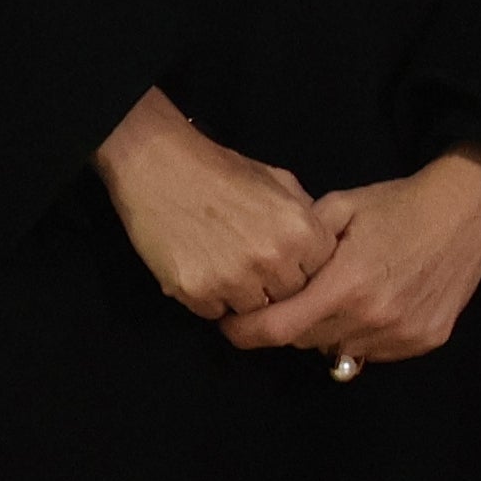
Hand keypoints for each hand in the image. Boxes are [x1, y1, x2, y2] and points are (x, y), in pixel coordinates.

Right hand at [93, 89, 329, 324]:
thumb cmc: (220, 170)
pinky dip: (209, 298)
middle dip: (274, 284)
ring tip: (226, 265)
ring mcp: (234, 279)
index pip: (319, 273)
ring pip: (253, 311)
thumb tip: (322, 243)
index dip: (301, 267)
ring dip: (242, 296)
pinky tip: (201, 268)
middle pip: (289, 298)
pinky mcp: (197, 292)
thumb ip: (306, 213)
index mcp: (300, 230)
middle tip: (252, 263)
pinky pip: (215, 313)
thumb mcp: (278, 180)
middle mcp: (272, 259)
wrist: (158, 167)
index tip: (285, 257)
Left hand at [247, 145, 480, 370]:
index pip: (277, 329)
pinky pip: (372, 351)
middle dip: (285, 325)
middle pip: (303, 342)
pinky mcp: (423, 341)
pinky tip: (370, 305)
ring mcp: (400, 335)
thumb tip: (268, 270)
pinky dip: (360, 335)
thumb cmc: (398, 205)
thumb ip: (300, 241)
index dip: (245, 332)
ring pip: (337, 349)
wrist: (465, 214)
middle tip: (287, 299)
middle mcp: (371, 318)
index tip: (230, 325)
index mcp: (345, 284)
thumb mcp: (341, 206)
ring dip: (325, 331)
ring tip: (335, 297)